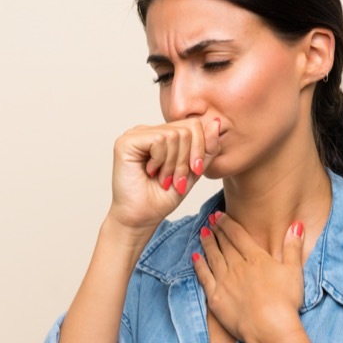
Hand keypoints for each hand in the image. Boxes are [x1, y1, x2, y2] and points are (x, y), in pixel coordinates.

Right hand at [107, 117, 221, 235]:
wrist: (141, 219)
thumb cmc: (162, 198)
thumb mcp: (193, 172)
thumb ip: (206, 149)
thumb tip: (216, 122)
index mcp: (163, 135)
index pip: (193, 124)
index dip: (200, 148)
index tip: (195, 171)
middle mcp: (148, 131)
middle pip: (186, 129)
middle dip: (187, 160)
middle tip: (175, 179)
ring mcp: (136, 134)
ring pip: (174, 135)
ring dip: (174, 164)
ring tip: (163, 179)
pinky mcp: (126, 142)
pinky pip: (159, 140)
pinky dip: (161, 161)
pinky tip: (150, 172)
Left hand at [191, 211, 305, 342]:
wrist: (269, 327)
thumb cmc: (285, 302)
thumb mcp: (294, 271)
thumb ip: (293, 247)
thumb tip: (296, 225)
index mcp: (256, 258)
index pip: (238, 235)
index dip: (228, 223)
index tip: (220, 215)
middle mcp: (237, 266)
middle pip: (224, 244)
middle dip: (217, 230)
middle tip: (210, 220)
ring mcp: (224, 281)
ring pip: (213, 257)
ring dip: (208, 243)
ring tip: (203, 233)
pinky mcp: (215, 297)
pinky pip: (204, 276)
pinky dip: (199, 265)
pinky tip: (195, 257)